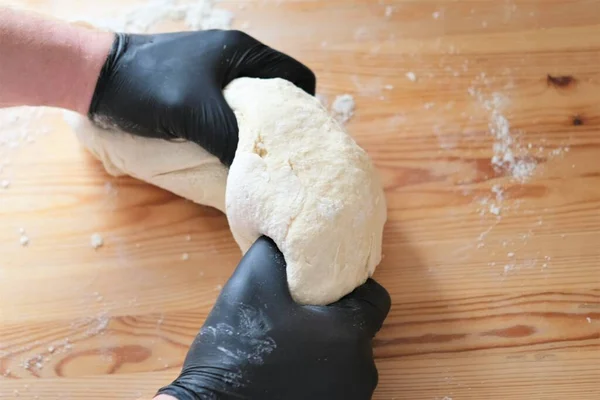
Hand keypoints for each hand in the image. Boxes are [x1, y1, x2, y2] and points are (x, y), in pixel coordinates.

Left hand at [88, 30, 315, 165]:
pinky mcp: (201, 90)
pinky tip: (232, 152)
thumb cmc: (146, 86)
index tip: (298, 140)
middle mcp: (236, 60)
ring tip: (258, 158)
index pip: (297, 76)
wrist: (97, 79)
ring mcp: (218, 75)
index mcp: (243, 52)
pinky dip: (238, 132)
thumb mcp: (193, 113)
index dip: (304, 107)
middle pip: (279, 93)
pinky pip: (234, 112)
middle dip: (283, 124)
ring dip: (258, 130)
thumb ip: (229, 138)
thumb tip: (258, 170)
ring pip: (256, 105)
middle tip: (281, 155)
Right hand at [156, 237, 390, 399]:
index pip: (374, 298)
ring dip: (323, 349)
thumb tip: (284, 238)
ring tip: (285, 346)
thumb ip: (276, 253)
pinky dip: (316, 375)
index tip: (317, 288)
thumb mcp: (252, 283)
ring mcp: (350, 398)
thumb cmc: (238, 349)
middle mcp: (362, 371)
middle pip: (357, 330)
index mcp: (350, 334)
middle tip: (293, 317)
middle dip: (330, 320)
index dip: (348, 287)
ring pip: (345, 359)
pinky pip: (334, 383)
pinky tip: (284, 373)